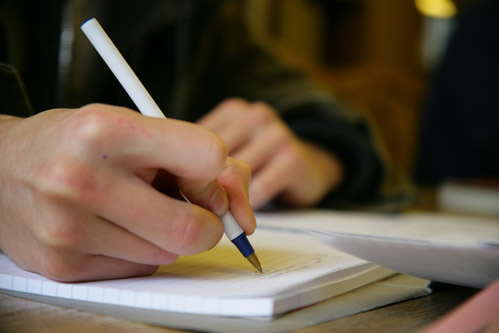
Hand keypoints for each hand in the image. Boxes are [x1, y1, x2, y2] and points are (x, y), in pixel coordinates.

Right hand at [0, 104, 254, 281]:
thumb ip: (193, 155)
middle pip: (193, 228)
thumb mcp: (133, 125)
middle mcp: (82, 180)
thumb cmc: (76, 142)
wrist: (0, 169)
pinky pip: (140, 269)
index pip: (208, 156)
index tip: (205, 176)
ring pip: (169, 254)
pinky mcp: (63, 266)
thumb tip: (238, 207)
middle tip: (192, 209)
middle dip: (207, 223)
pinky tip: (114, 228)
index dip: (216, 172)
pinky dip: (142, 251)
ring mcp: (69, 229)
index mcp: (107, 130)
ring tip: (135, 207)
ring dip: (168, 235)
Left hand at [198, 98, 342, 208]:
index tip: (185, 193)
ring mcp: (276, 134)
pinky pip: (259, 189)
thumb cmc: (262, 162)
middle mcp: (255, 116)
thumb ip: (203, 157)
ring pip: (236, 177)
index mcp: (233, 111)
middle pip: (215, 159)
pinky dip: (253, 205)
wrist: (311, 167)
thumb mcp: (232, 150)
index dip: (188, 170)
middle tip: (206, 211)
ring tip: (233, 209)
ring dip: (231, 200)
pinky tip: (254, 209)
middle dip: (209, 188)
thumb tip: (168, 180)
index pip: (196, 141)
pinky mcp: (293, 159)